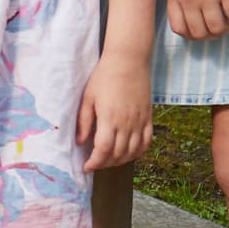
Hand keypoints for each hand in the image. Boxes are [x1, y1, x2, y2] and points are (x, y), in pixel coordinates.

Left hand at [75, 50, 154, 170]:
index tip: (87, 167)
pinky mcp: (148, 117)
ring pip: (133, 152)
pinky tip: (130, 153)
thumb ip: (84, 121)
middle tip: (96, 164)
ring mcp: (140, 121)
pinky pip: (147, 142)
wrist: (128, 60)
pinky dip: (139, 152)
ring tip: (110, 161)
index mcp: (110, 119)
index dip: (95, 163)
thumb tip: (80, 142)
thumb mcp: (88, 97)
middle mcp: (127, 123)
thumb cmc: (104, 76)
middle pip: (118, 154)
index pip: (103, 150)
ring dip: (121, 161)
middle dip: (105, 164)